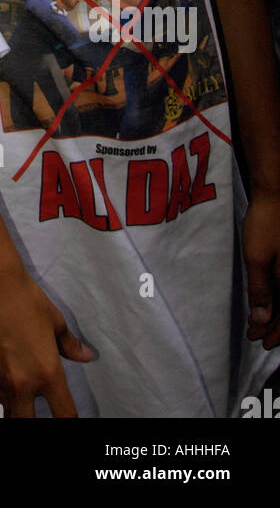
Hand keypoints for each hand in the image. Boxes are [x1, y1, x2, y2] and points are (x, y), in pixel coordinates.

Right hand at [0, 268, 93, 416]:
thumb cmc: (25, 298)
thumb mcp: (55, 321)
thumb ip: (69, 345)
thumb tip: (85, 356)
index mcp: (46, 373)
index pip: (64, 414)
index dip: (68, 419)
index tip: (68, 416)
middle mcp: (20, 382)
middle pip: (26, 423)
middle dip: (34, 421)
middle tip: (36, 412)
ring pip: (3, 405)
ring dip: (12, 404)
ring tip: (17, 394)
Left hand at [243, 191, 279, 349]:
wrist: (277, 193)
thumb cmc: (267, 223)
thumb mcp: (257, 259)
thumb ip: (261, 291)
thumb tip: (262, 320)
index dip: (276, 334)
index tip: (261, 342)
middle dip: (275, 326)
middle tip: (257, 335)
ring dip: (277, 312)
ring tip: (261, 320)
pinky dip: (279, 296)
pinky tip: (270, 297)